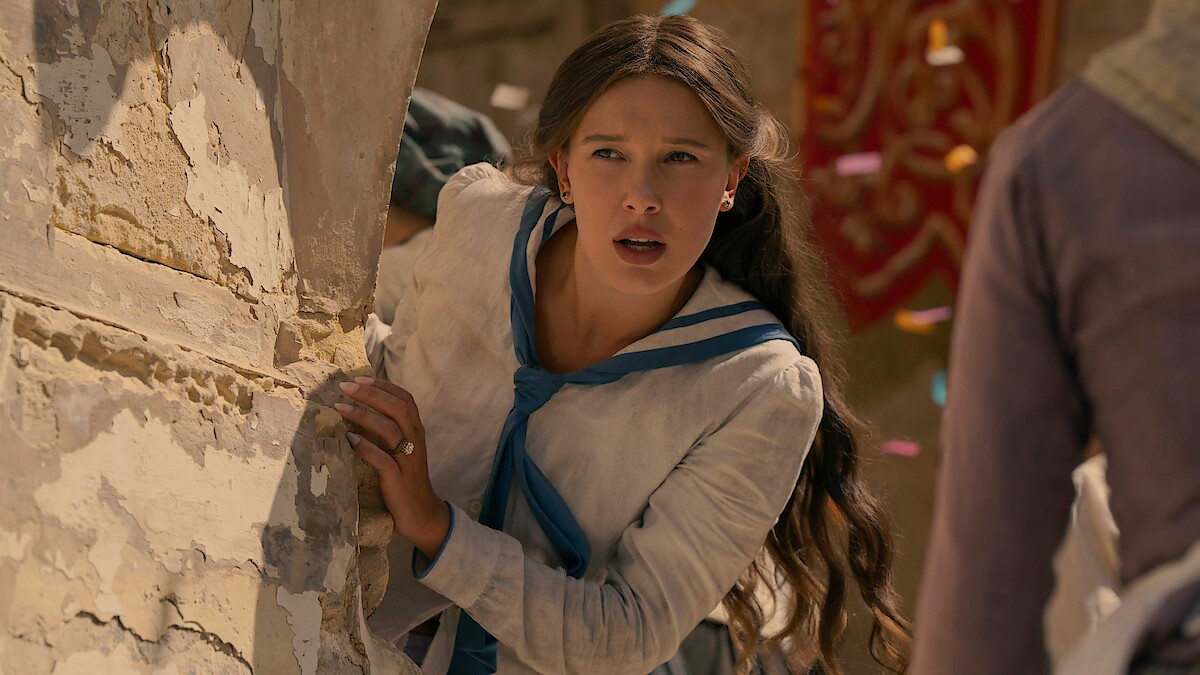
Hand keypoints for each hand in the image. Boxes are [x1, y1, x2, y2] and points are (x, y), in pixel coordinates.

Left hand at [336, 377, 449, 558]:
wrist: (421, 514)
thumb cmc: (405, 479)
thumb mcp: (401, 450)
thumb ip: (388, 431)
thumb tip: (360, 412)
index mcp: (416, 431)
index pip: (405, 399)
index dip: (384, 387)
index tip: (360, 379)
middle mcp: (415, 441)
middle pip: (397, 408)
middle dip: (371, 394)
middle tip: (346, 387)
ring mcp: (407, 460)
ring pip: (389, 429)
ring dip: (363, 415)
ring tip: (340, 408)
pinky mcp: (398, 478)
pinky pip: (382, 459)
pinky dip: (365, 447)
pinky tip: (349, 440)